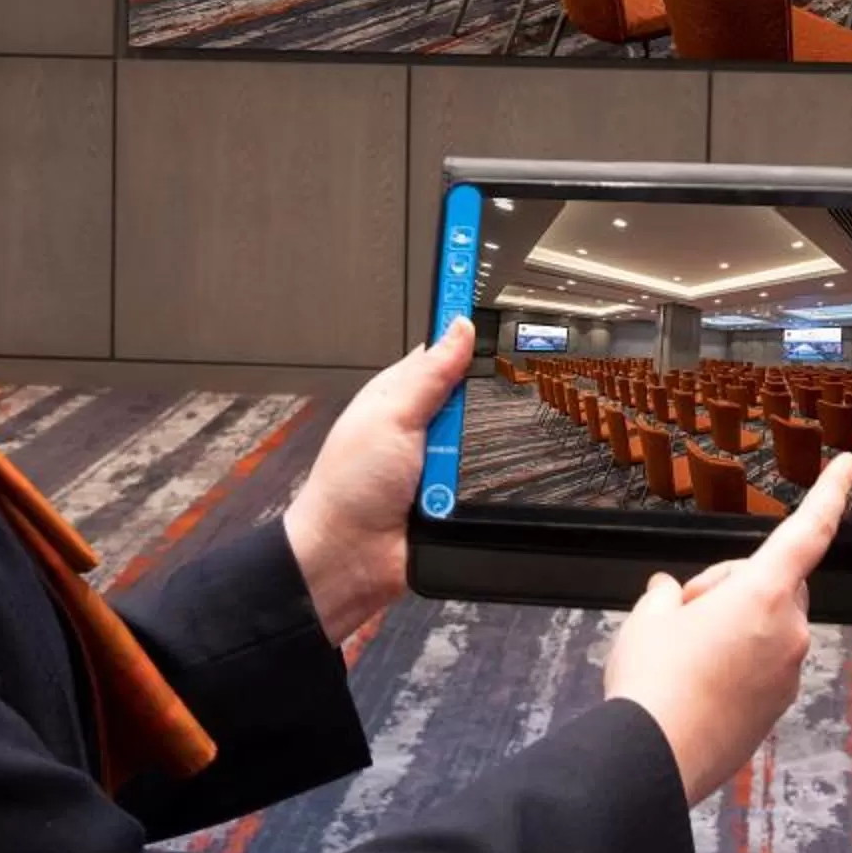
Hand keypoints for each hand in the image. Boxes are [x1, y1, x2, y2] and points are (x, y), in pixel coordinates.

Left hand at [284, 317, 474, 645]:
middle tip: (503, 387)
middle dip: (485, 397)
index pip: (442, 350)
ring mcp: (439, 464)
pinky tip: (487, 485)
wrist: (348, 561)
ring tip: (477, 450)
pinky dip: (488, 486)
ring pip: (484, 439)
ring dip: (483, 449)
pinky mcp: (455, 501)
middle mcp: (421, 426)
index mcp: (400, 395)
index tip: (492, 292)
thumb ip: (429, 375)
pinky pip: (488, 482)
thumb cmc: (349, 486)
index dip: (465, 326)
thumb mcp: (390, 417)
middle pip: (473, 395)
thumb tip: (460, 328)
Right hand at [601, 452, 851, 802]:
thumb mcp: (647, 620)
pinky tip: (695, 681)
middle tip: (683, 611)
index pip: (807, 532)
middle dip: (733, 586)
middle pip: (772, 584)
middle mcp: (787, 631)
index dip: (831, 493)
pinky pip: (763, 665)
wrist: (652, 760)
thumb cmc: (652, 682)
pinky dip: (736, 662)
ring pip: (766, 626)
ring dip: (733, 626)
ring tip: (682, 654)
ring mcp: (787, 674)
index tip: (851, 464)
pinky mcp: (777, 707)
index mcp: (761, 595)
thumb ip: (665, 596)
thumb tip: (668, 594)